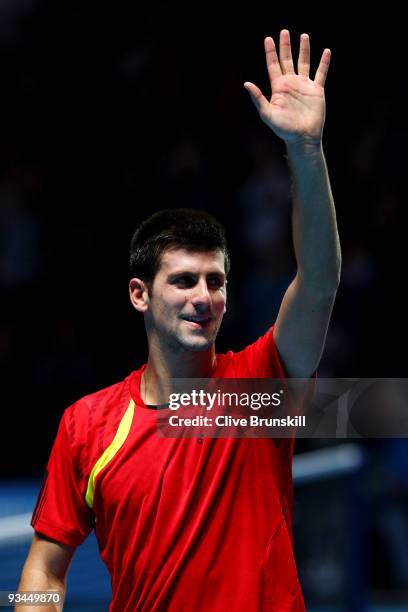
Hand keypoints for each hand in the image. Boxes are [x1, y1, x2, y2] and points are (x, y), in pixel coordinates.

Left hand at [244, 30, 330, 145]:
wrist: (302, 137)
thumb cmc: (284, 129)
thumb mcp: (267, 114)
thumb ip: (258, 98)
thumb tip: (246, 84)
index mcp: (279, 87)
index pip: (273, 65)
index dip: (270, 52)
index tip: (268, 39)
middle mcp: (291, 84)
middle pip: (287, 60)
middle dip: (285, 46)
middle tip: (283, 32)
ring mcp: (304, 86)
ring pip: (304, 63)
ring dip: (304, 50)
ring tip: (303, 36)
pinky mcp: (316, 91)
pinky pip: (321, 73)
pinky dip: (324, 63)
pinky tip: (326, 52)